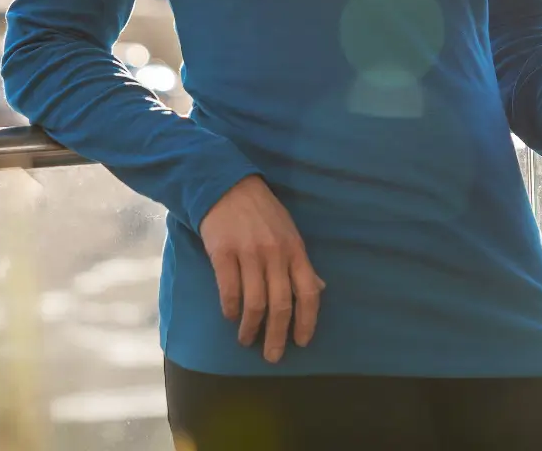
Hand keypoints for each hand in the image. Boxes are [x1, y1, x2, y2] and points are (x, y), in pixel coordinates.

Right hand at [198, 176, 324, 362]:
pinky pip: (229, 290)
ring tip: (247, 340)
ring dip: (250, 328)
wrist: (226, 185)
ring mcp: (249, 253)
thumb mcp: (289, 232)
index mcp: (295, 249)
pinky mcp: (223, 253)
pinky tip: (230, 317)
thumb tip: (319, 290)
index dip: (307, 321)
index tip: (302, 342)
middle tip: (272, 356)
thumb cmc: (262, 212)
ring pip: (254, 303)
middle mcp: (275, 254)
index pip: (308, 292)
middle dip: (277, 335)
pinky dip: (231, 309)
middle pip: (281, 304)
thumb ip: (301, 263)